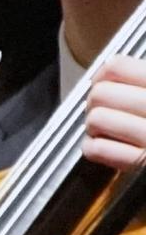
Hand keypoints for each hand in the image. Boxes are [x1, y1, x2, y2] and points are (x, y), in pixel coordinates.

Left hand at [84, 55, 145, 175]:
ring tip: (105, 128)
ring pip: (97, 119)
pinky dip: (94, 148)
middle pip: (102, 93)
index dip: (103, 73)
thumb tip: (111, 70)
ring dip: (95, 124)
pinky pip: (99, 149)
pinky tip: (106, 146)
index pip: (117, 67)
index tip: (103, 81)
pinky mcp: (142, 166)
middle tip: (104, 108)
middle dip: (96, 101)